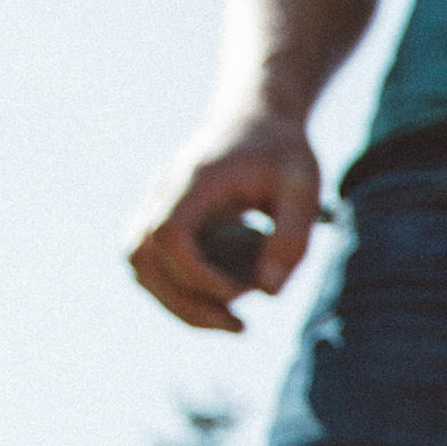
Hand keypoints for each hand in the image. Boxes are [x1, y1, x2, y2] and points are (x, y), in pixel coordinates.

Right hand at [125, 118, 321, 330]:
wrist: (258, 119)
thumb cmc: (283, 153)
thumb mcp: (305, 188)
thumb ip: (292, 238)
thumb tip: (269, 292)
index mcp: (194, 179)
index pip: (168, 236)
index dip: (197, 275)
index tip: (241, 291)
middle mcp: (164, 191)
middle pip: (141, 257)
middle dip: (184, 302)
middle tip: (239, 326)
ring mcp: (156, 204)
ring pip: (141, 266)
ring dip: (181, 301)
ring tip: (236, 315)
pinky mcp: (162, 220)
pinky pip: (156, 266)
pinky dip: (186, 289)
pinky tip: (234, 287)